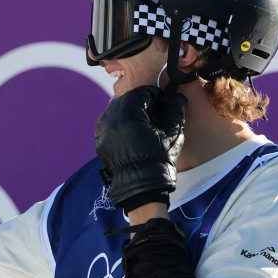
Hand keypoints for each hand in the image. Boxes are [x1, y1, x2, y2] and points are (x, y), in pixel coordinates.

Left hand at [94, 86, 186, 211]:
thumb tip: (178, 98)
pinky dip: (121, 124)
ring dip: (131, 112)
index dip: (156, 95)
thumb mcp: (172, 134)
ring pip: (117, 110)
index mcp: (128, 113)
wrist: (139, 185)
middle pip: (128, 100)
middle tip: (155, 114)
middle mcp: (110, 118)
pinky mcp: (99, 139)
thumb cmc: (158, 159)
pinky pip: (110, 123)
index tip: (164, 103)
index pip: (142, 92)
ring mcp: (102, 129)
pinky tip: (133, 135)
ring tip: (144, 126)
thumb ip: (175, 111)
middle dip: (142, 103)